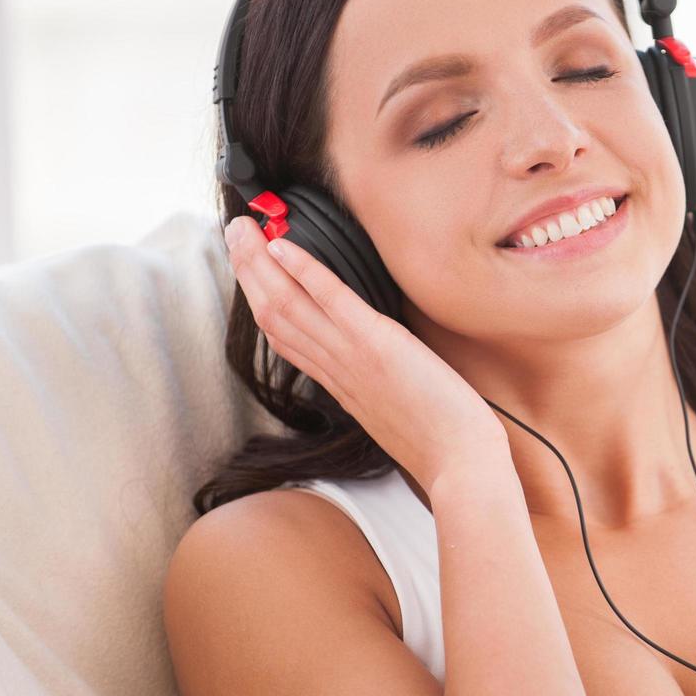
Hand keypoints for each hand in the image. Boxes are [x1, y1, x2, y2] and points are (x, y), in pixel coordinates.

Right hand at [224, 214, 505, 491]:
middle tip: (235, 234)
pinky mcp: (376, 345)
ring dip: (261, 263)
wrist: (460, 466)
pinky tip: (283, 246)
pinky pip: (331, 302)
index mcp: (340, 385)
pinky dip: (304, 271)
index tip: (251, 271)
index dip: (263, 301)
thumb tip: (381, 369)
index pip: (286, 339)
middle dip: (250, 272)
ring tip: (245, 229)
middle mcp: (336, 370)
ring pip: (289, 306)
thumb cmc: (442, 444)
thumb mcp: (397, 414)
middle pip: (275, 316)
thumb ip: (378, 388)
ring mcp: (352, 357)